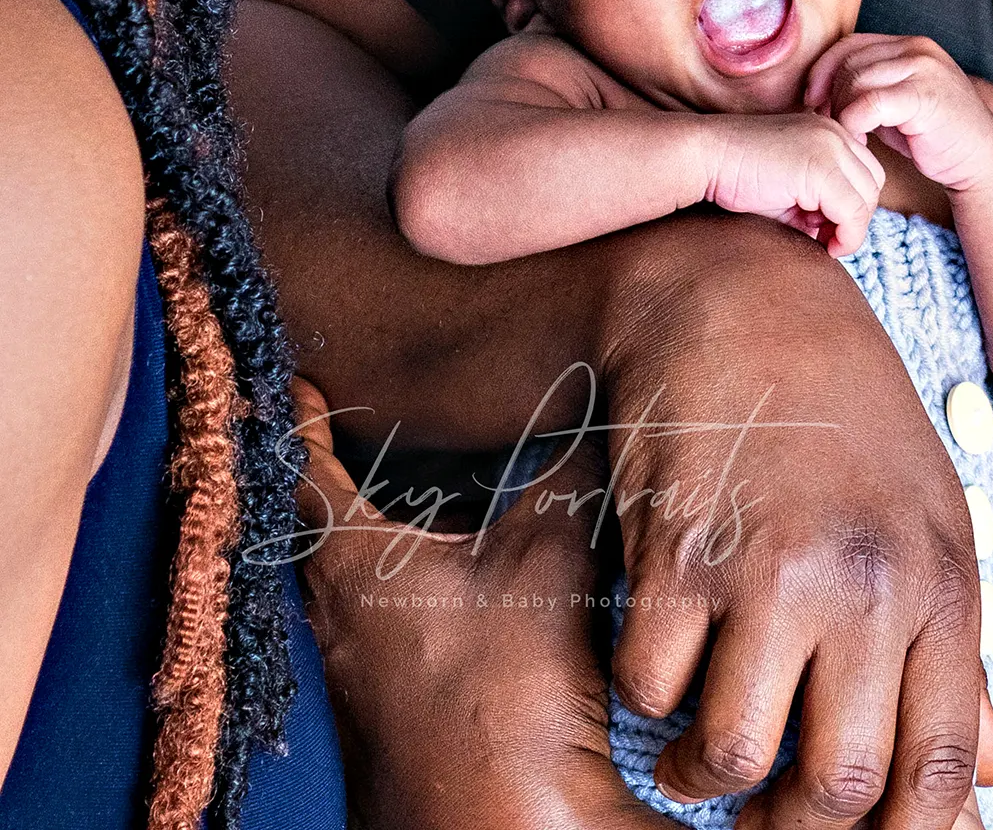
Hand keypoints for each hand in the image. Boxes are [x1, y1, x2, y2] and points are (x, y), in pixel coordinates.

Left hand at [289, 378, 663, 829]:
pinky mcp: (395, 715)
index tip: (295, 382)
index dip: (302, 419)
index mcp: (353, 565)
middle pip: (329, 525)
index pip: (308, 469)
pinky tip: (470, 589)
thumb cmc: (503, 700)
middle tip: (366, 430)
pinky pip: (396, 625)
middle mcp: (340, 619)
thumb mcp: (548, 559)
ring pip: (364, 580)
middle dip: (348, 474)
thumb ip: (566, 477)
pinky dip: (421, 588)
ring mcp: (362, 674)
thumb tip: (591, 414)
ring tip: (434, 500)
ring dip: (393, 537)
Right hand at [600, 213, 992, 829]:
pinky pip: (648, 680)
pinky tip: (656, 658)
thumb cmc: (843, 409)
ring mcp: (766, 563)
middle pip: (836, 783)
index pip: (944, 767)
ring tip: (694, 755)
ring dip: (701, 775)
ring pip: (729, 751)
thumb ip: (954, 649)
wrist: (743, 295)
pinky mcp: (675, 543)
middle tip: (761, 817)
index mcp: (939, 578)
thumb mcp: (926, 513)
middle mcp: (862, 581)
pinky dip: (642, 692)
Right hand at [703, 110, 884, 254]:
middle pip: (873, 184)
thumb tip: (841, 234)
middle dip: (855, 216)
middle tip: (826, 236)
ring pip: (867, 199)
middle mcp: (836, 132)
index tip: (825, 227)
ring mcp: (831, 147)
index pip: (865, 173)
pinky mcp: (821, 168)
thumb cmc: (738, 175)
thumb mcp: (789, 188)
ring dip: (850, 228)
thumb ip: (820, 203)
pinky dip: (846, 236)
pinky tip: (823, 244)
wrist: (704, 157)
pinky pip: (853, 212)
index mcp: (828, 130)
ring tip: (822, 239)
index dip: (851, 206)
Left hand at [805, 35, 992, 196]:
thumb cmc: (935, 137)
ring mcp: (923, 69)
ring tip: (851, 135)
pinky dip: (855, 122)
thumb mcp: (898, 102)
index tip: (812, 100)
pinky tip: (863, 140)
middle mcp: (917, 49)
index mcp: (909, 45)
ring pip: (856, 80)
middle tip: (831, 123)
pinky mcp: (925, 95)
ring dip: (842, 111)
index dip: (823, 70)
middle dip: (831, 94)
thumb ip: (869, 86)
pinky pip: (870, 103)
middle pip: (849, 61)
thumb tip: (821, 88)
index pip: (850, 44)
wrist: (982, 163)